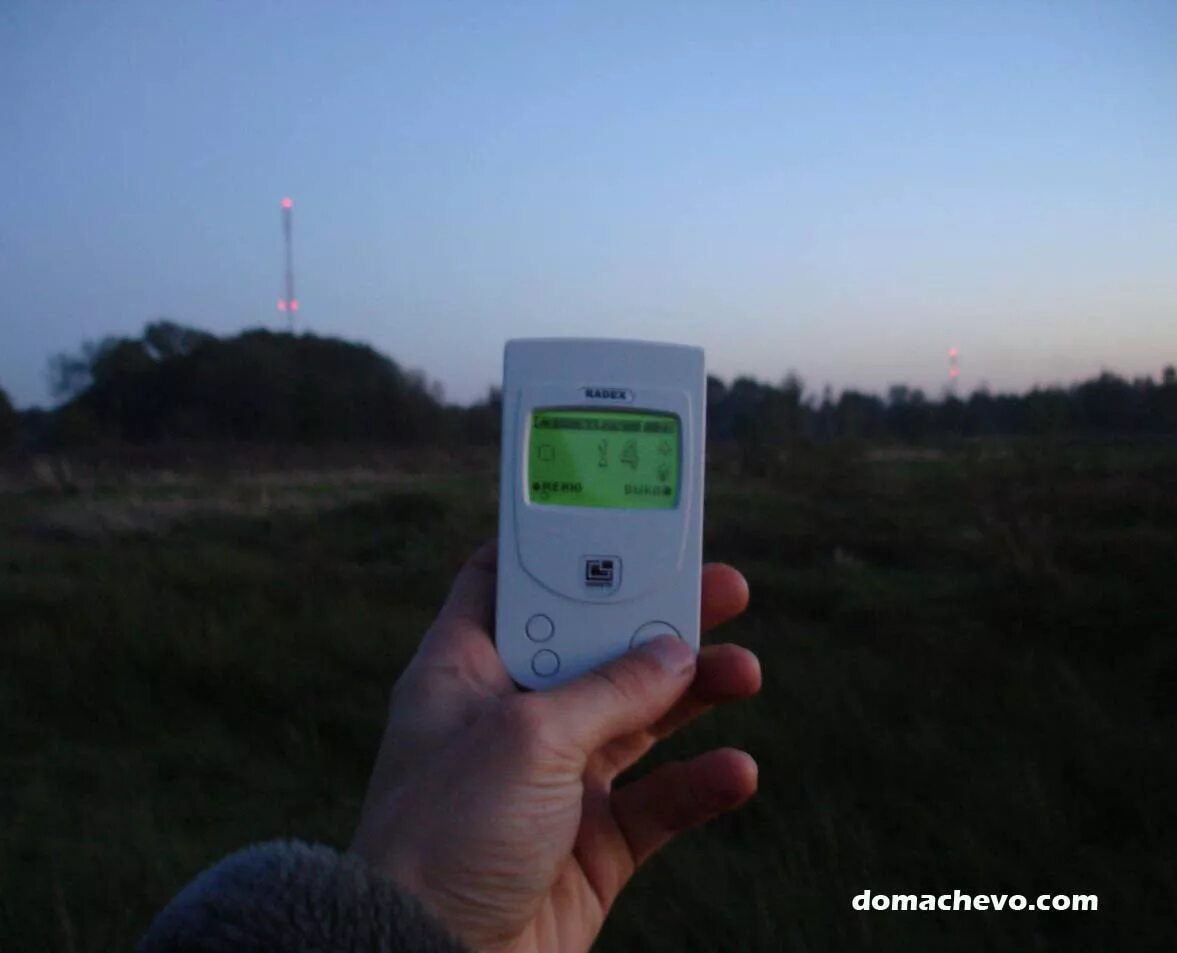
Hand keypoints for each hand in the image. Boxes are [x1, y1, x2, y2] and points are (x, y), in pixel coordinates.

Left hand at [351, 542, 760, 952]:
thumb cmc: (445, 838)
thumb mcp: (526, 739)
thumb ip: (608, 692)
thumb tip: (676, 653)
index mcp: (465, 672)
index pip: (504, 583)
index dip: (555, 550)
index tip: (612, 520)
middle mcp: (510, 717)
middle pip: (595, 645)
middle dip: (657, 617)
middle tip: (721, 587)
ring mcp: (554, 781)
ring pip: (637, 718)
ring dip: (693, 693)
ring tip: (745, 672)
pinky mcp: (592, 842)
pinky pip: (658, 801)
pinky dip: (698, 785)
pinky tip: (735, 771)